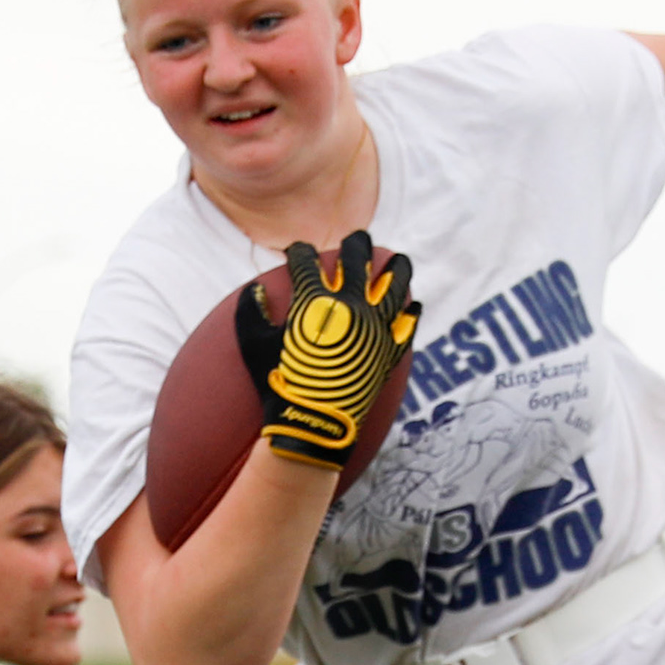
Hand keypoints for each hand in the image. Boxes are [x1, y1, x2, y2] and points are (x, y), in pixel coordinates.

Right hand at [236, 232, 418, 468]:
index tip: (298, 251)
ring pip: (394, 283)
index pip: (307, 261)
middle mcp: (350, 305)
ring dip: (396, 267)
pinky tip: (413, 305)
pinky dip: (410, 313)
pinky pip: (407, 325)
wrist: (313, 425)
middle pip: (357, 259)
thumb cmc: (279, 385)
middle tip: (356, 239)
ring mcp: (375, 326)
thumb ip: (251, 312)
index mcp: (314, 300)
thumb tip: (255, 289)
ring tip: (398, 259)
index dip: (300, 252)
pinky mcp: (389, 350)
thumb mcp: (252, 345)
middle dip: (354, 244)